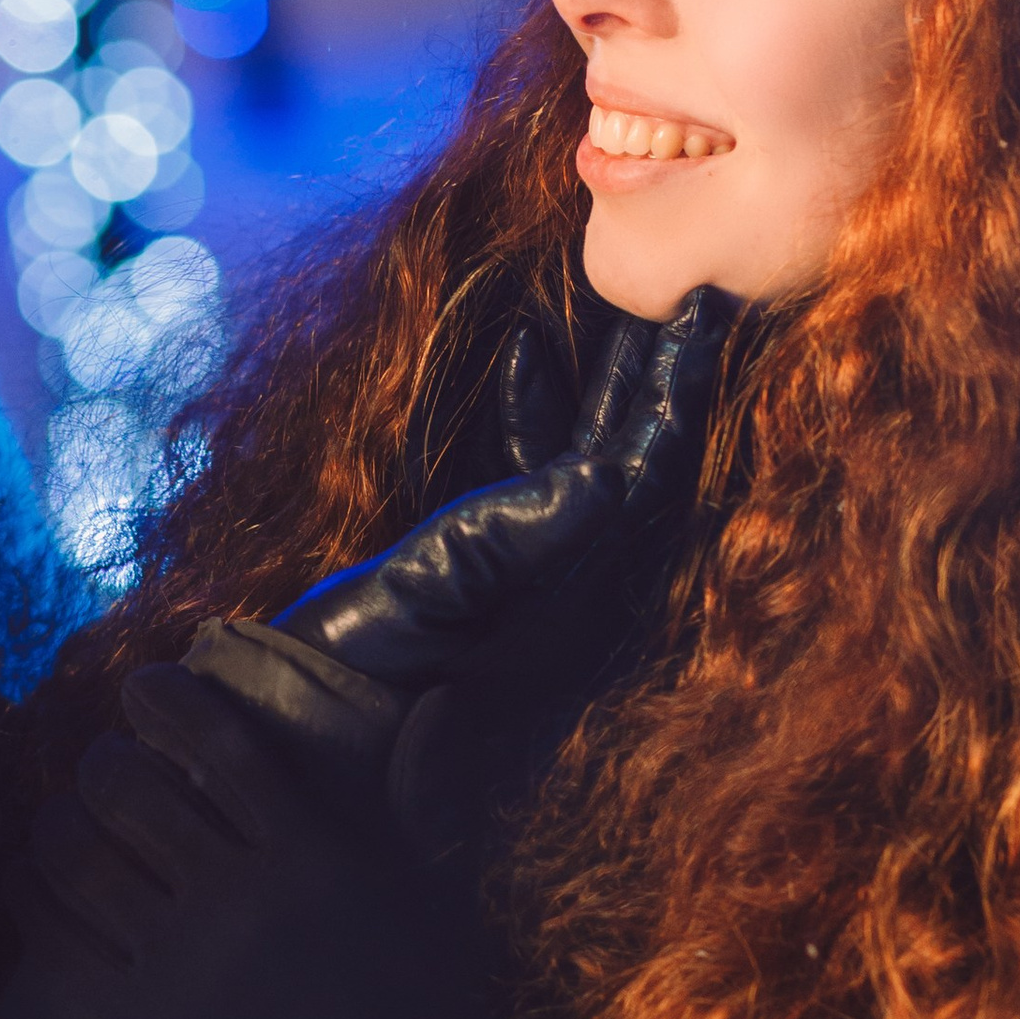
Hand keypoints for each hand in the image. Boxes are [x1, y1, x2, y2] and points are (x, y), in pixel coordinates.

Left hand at [8, 662, 486, 1018]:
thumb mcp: (447, 900)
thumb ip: (432, 795)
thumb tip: (440, 701)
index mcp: (314, 854)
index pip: (218, 741)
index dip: (167, 700)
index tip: (146, 688)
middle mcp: (241, 897)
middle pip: (132, 789)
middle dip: (103, 762)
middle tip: (104, 763)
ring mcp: (184, 962)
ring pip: (82, 853)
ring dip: (58, 821)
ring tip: (62, 818)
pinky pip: (56, 933)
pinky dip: (29, 893)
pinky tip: (27, 879)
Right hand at [180, 285, 736, 784]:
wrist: (312, 726)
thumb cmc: (372, 667)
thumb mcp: (440, 590)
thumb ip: (518, 533)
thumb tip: (604, 478)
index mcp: (577, 581)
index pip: (648, 466)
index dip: (680, 388)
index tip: (707, 316)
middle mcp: (568, 566)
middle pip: (636, 449)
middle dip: (658, 371)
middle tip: (697, 292)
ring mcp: (531, 558)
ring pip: (586, 447)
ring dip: (601, 376)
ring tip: (627, 301)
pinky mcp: (487, 549)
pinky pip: (531, 464)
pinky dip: (533, 406)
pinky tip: (526, 350)